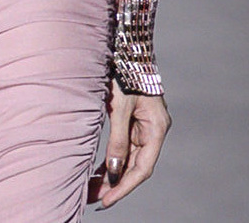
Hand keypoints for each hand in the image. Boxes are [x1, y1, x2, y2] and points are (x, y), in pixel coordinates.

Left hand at [90, 81, 170, 209]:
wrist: (126, 48)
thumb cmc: (125, 73)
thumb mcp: (120, 107)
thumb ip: (118, 139)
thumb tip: (114, 170)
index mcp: (157, 128)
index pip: (142, 168)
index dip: (124, 186)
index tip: (106, 201)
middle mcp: (153, 130)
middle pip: (135, 166)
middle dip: (115, 184)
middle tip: (93, 199)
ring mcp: (144, 126)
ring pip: (128, 159)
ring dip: (112, 174)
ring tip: (92, 190)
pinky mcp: (133, 121)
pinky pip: (124, 147)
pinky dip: (112, 160)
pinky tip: (98, 172)